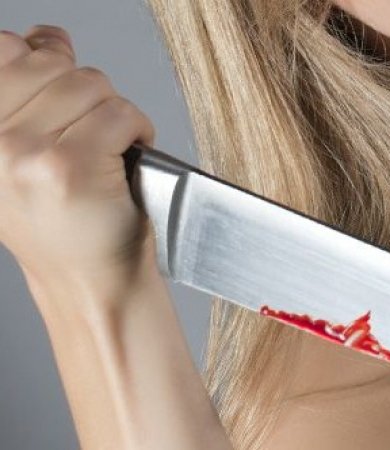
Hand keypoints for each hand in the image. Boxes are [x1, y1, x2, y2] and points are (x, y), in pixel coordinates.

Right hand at [0, 25, 156, 310]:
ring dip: (116, 113)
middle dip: (89, 93)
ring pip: (91, 85)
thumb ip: (29, 95)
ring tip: (111, 149)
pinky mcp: (70, 165)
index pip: (3, 49)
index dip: (44, 57)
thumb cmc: (68, 223)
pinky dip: (138, 130)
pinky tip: (129, 157)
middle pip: (56, 65)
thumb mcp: (25, 156)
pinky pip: (120, 113)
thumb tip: (48, 38)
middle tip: (96, 132)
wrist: (90, 281)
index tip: (63, 85)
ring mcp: (28, 152)